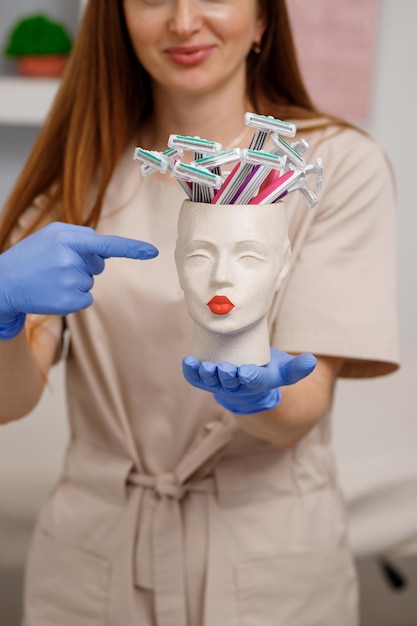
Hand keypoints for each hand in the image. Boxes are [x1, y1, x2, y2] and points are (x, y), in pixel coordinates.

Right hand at [0, 222, 157, 338]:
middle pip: (98, 265)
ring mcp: (69, 281)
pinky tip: (53, 293)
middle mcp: (70, 259)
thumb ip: (78, 238)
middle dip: (84, 265)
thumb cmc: (29, 258)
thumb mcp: (49, 237)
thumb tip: (103, 250)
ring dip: (74, 282)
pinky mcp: (69, 302)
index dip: (131, 248)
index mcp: (66, 238)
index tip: (152, 252)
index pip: (106, 244)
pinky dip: (73, 297)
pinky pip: (85, 299)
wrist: (3, 283)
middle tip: (56, 266)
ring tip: (49, 279)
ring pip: (89, 282)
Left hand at [182, 348, 315, 413]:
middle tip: (224, 368)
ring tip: (205, 366)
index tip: (246, 372)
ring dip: (207, 376)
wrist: (249, 388)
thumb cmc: (268, 376)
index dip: (249, 378)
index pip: (253, 383)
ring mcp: (221, 386)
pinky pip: (196, 380)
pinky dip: (191, 372)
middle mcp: (237, 387)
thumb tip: (311, 360)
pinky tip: (188, 360)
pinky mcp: (208, 381)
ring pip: (212, 384)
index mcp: (257, 385)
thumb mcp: (285, 374)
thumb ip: (298, 368)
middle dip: (227, 377)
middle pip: (230, 384)